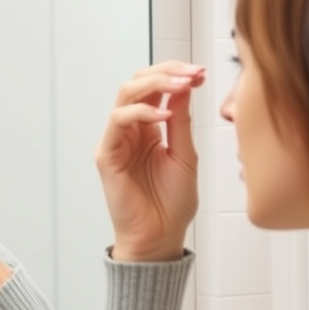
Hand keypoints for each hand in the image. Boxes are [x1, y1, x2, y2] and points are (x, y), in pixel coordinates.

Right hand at [97, 61, 204, 261]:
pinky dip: (141, 113)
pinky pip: (118, 121)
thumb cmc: (172, 204)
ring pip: (125, 95)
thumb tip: (185, 86)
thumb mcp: (185, 155)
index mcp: (148, 127)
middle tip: (192, 73)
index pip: (154, 88)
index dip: (176, 74)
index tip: (201, 73)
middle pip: (137, 83)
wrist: (161, 237)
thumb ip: (182, 121)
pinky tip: (164, 116)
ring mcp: (116, 140)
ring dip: (154, 84)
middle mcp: (130, 129)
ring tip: (181, 85)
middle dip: (166, 72)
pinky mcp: (107, 155)